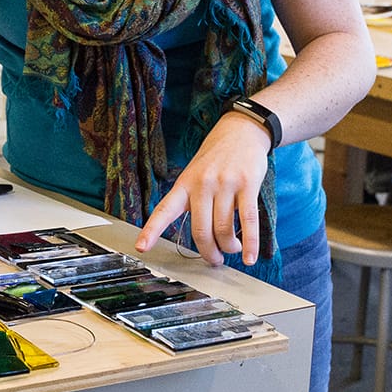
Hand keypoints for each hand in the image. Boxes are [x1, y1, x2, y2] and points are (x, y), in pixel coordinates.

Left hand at [134, 113, 270, 265]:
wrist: (240, 132)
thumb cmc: (215, 160)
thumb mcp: (195, 175)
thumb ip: (194, 203)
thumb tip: (203, 239)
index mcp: (184, 184)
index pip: (164, 210)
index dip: (151, 230)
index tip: (141, 247)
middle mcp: (202, 184)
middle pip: (201, 230)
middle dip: (208, 252)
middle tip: (214, 259)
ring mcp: (225, 184)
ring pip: (224, 229)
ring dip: (229, 247)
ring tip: (233, 249)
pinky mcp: (247, 184)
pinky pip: (249, 221)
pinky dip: (250, 243)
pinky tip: (250, 256)